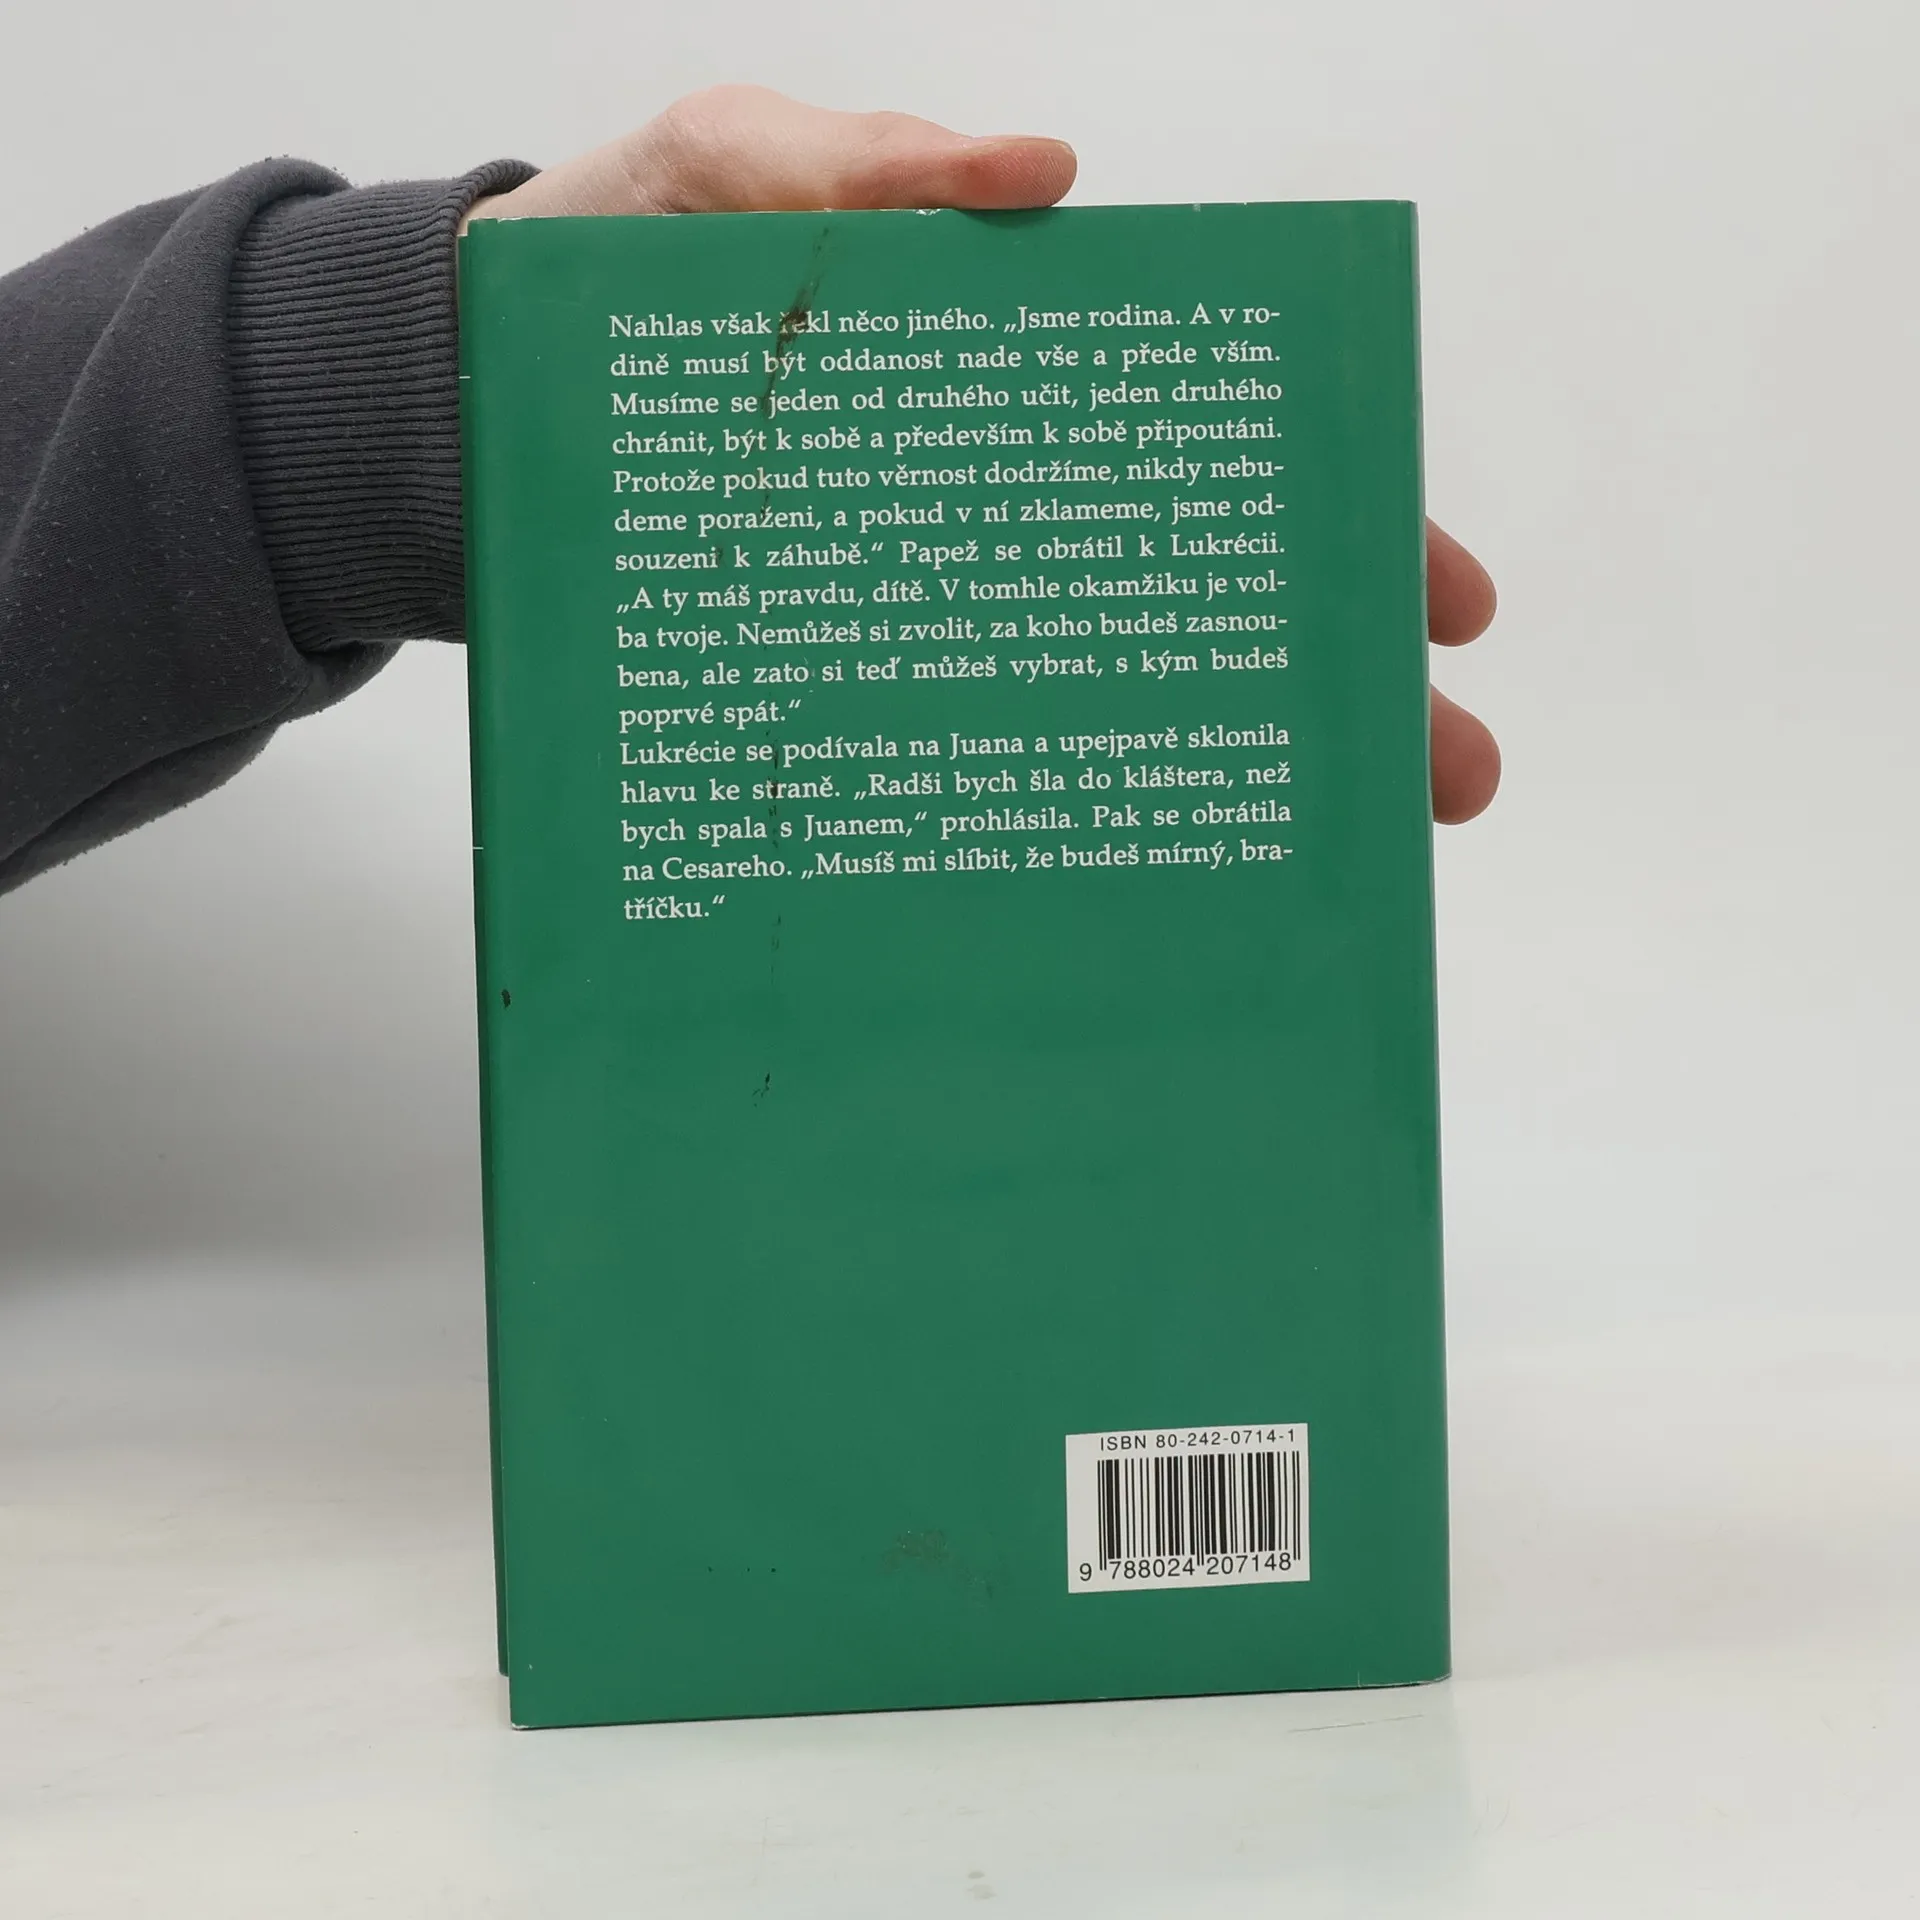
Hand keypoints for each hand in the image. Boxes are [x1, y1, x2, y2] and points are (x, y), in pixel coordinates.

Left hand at [467, 87, 1499, 822]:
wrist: (455, 417)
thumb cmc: (599, 274)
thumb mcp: (722, 177)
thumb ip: (857, 168)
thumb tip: (1045, 176)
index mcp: (1001, 381)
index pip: (1202, 446)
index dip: (1331, 510)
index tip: (1435, 599)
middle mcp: (982, 507)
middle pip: (1184, 594)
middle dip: (1319, 679)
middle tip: (1433, 778)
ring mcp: (914, 608)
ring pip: (1091, 693)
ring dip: (1206, 774)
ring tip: (1309, 867)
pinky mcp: (828, 686)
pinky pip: (957, 752)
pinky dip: (1038, 812)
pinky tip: (1106, 878)